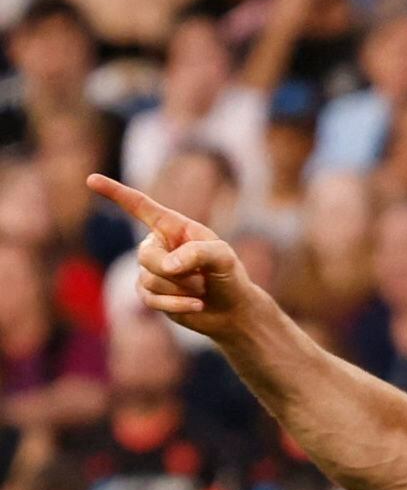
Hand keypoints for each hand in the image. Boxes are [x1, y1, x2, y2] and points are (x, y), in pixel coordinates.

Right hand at [86, 174, 255, 339]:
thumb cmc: (228, 276)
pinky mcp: (149, 294)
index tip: (92, 180)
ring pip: (149, 280)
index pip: (140, 206)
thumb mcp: (223, 257)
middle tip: (202, 279)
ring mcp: (150, 270)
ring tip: (202, 289)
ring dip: (182, 289)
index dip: (116, 193)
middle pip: (145, 256)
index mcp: (172, 227)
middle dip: (173, 272)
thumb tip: (166, 266)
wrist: (231, 309)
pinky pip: (150, 299)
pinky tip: (197, 305)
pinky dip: (177, 304)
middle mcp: (157, 245)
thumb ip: (197, 254)